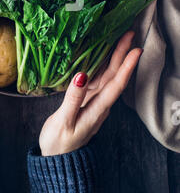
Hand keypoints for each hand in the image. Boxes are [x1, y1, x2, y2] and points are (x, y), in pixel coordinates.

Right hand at [39, 31, 141, 155]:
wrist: (56, 159)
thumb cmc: (59, 143)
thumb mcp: (63, 122)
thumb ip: (72, 99)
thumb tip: (81, 75)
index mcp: (96, 109)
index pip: (115, 84)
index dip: (126, 66)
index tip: (135, 49)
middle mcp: (99, 104)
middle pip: (114, 76)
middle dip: (123, 54)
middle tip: (129, 33)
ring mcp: (93, 102)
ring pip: (106, 76)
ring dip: (115, 58)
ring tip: (121, 39)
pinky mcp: (86, 101)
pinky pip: (97, 79)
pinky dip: (102, 65)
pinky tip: (102, 55)